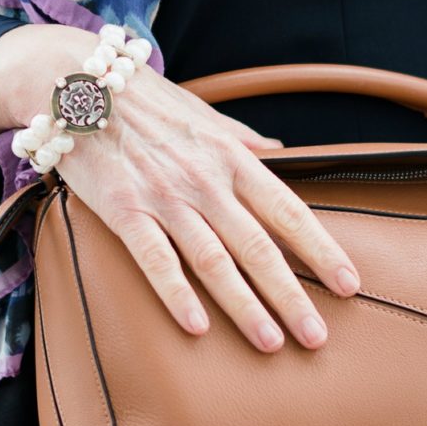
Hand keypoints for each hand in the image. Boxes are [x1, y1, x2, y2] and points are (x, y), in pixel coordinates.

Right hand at [0, 24, 360, 351]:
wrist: (77, 82)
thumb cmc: (144, 99)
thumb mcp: (203, 113)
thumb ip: (243, 139)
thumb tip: (281, 152)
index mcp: (231, 156)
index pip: (288, 210)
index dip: (321, 250)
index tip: (349, 284)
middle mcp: (205, 180)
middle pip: (258, 246)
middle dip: (291, 294)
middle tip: (317, 337)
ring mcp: (164, 197)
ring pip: (214, 261)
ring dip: (245, 305)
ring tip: (272, 343)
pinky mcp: (122, 210)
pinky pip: (155, 259)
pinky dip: (177, 293)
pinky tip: (197, 327)